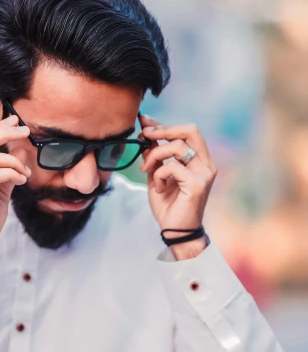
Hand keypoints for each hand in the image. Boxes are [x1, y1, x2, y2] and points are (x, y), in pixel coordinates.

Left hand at [139, 114, 217, 255]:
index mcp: (199, 160)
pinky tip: (158, 187)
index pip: (187, 131)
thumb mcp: (156, 175)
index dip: (164, 124)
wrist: (174, 230)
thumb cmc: (168, 205)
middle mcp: (206, 164)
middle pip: (190, 130)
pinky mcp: (198, 184)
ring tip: (147, 169)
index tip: (144, 121)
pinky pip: (172, 167)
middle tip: (144, 136)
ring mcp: (205, 173)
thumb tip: (145, 133)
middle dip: (164, 130)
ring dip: (156, 155)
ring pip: (178, 146)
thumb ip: (154, 155)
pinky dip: (158, 174)